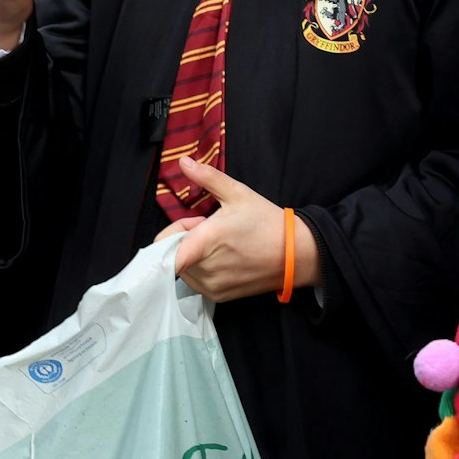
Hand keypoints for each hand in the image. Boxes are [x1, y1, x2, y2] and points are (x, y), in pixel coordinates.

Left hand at [156, 157, 318, 302]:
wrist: (294, 254)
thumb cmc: (266, 221)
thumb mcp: (237, 193)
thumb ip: (207, 177)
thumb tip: (182, 161)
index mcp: (206, 242)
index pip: (163, 252)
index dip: (171, 234)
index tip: (189, 223)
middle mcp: (205, 269)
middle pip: (173, 254)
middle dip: (187, 238)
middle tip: (212, 227)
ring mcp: (211, 286)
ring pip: (183, 268)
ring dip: (193, 254)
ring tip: (220, 243)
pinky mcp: (217, 296)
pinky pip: (195, 281)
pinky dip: (202, 268)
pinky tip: (225, 257)